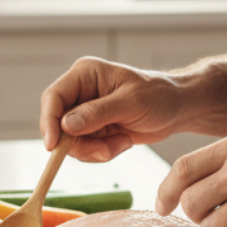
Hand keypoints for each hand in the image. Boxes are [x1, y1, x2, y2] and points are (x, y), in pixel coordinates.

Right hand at [39, 56, 185, 161]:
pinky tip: (123, 142)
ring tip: (122, 142)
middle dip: (80, 144)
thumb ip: (97, 113)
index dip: (49, 122)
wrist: (177, 109)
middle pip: (58, 124)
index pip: (54, 97)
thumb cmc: (159, 97)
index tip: (53, 147)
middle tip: (105, 151)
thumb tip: (65, 125)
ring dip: (96, 150)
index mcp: (85, 74)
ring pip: (71, 142)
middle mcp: (80, 92)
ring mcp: (85, 112)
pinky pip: (85, 149)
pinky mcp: (93, 129)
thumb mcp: (131, 104)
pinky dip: (103, 152)